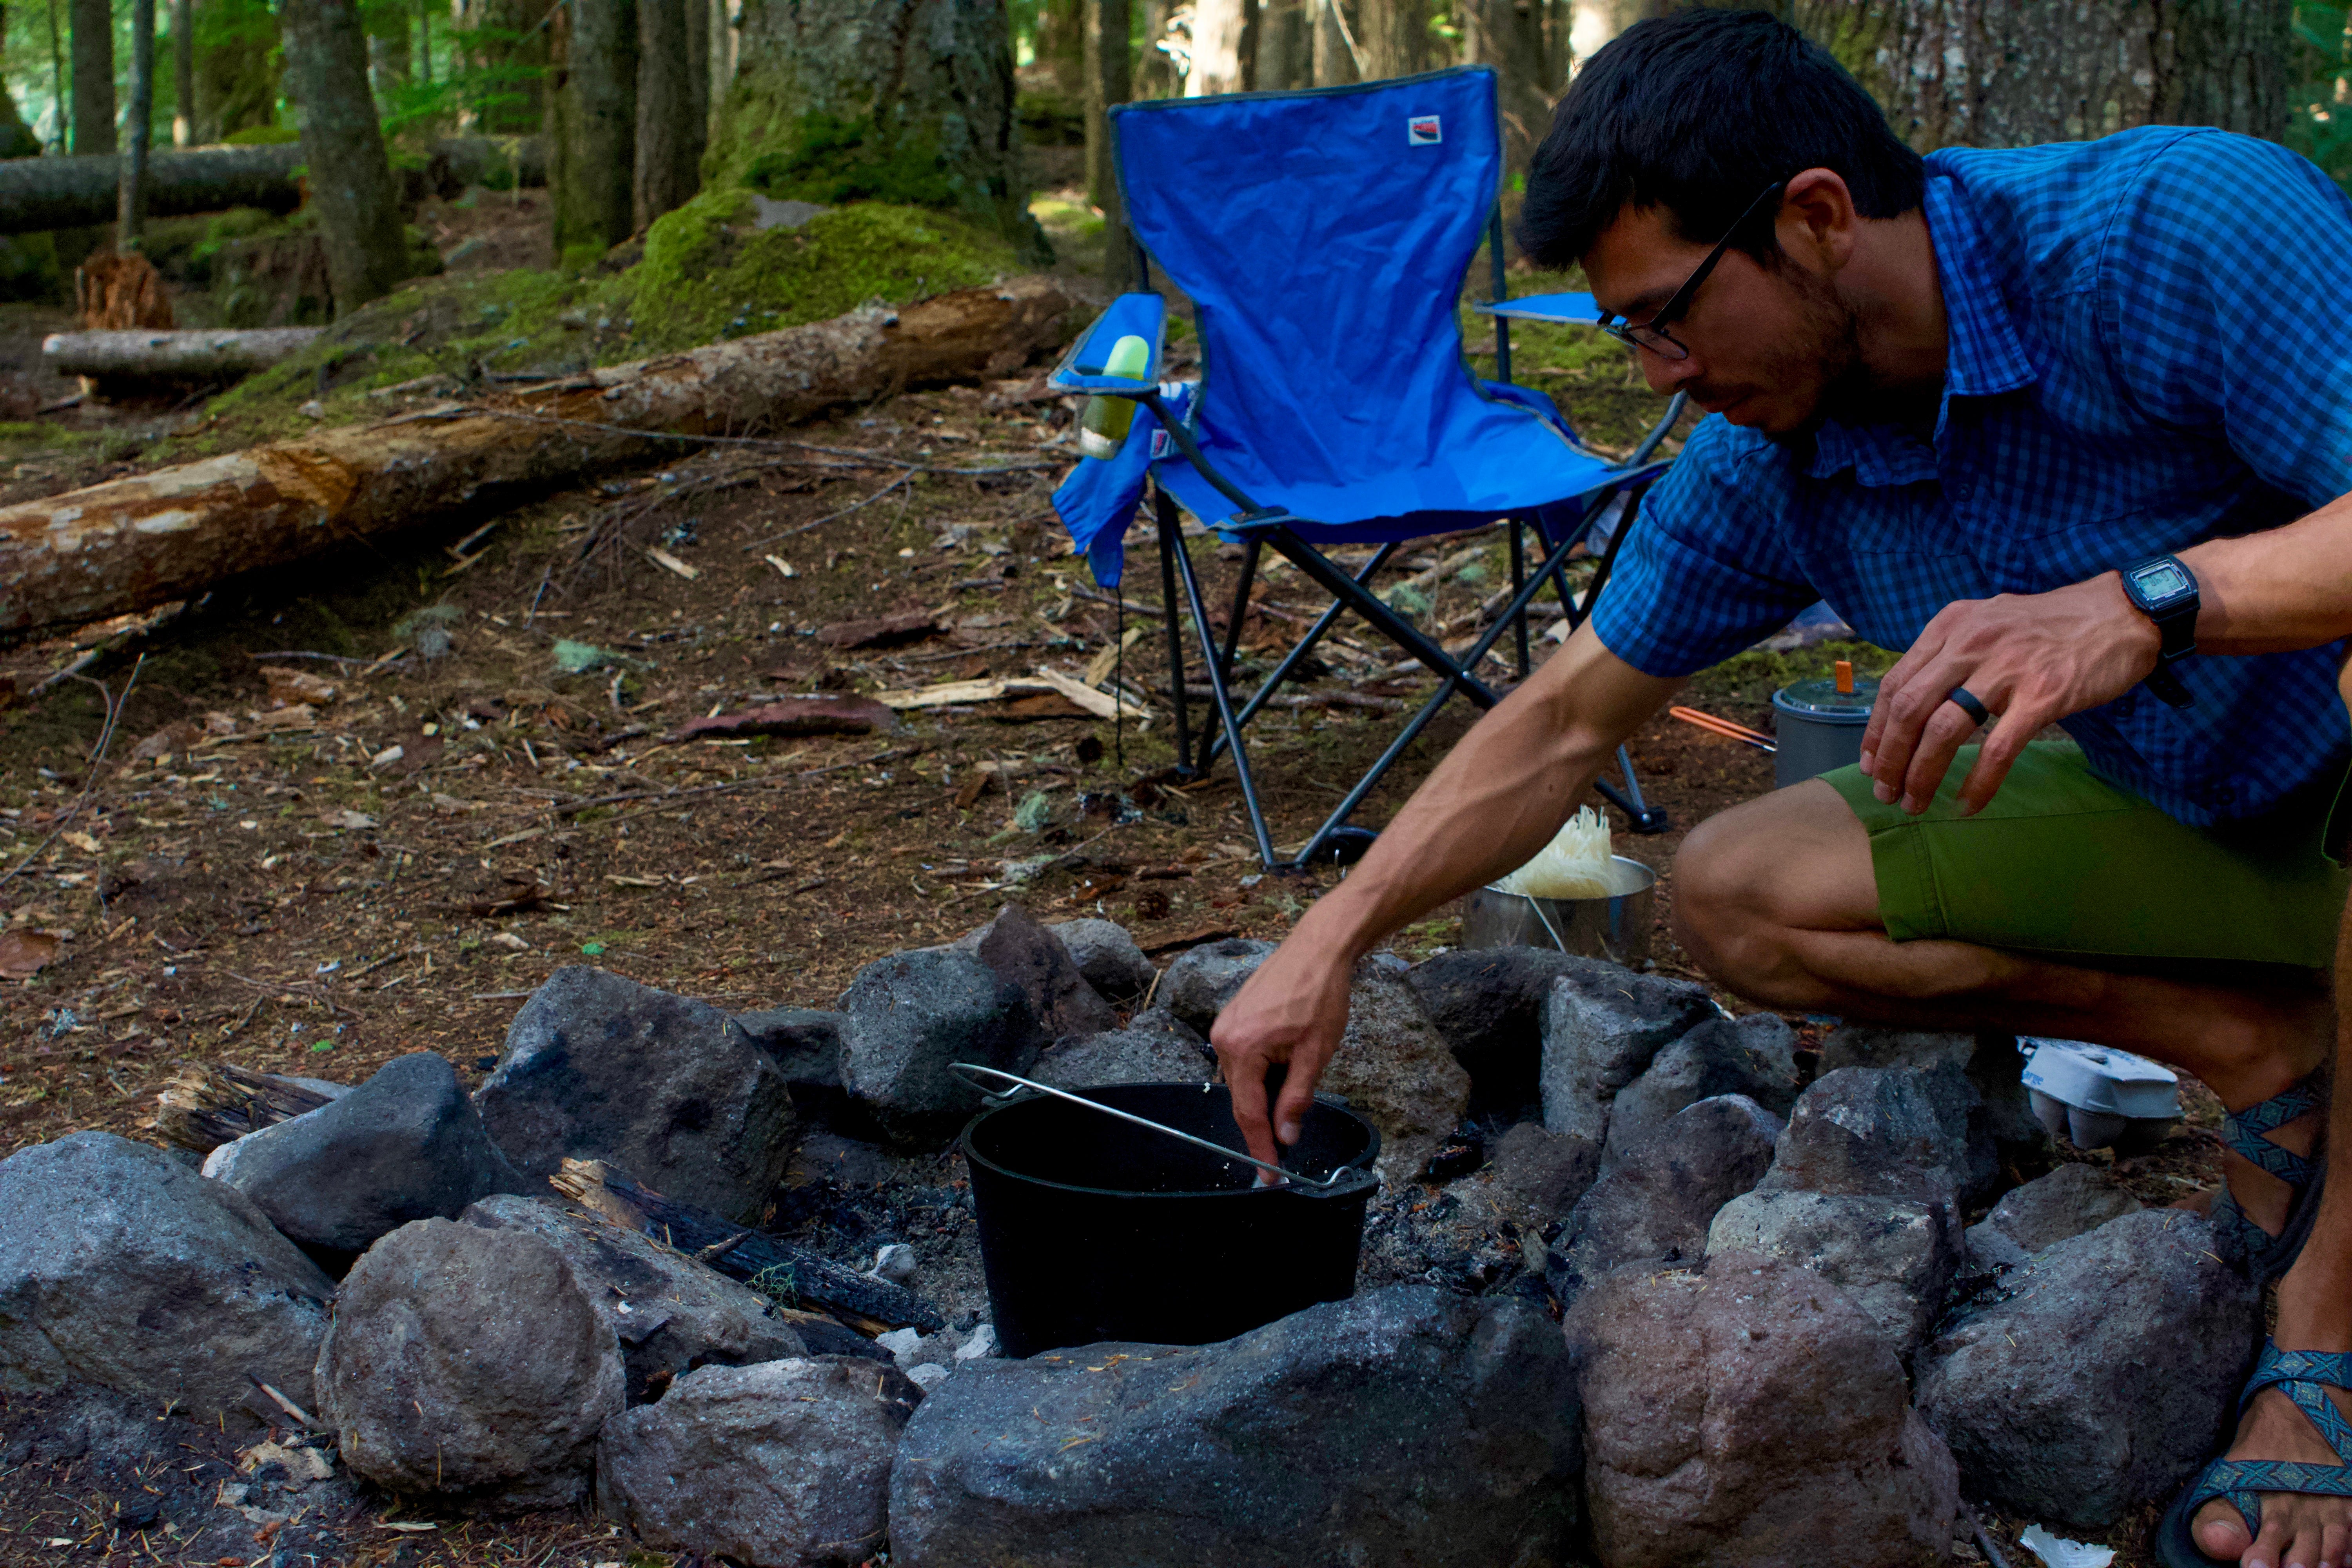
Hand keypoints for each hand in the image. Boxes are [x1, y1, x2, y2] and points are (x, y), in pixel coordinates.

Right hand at [1210, 934, 1357, 1172]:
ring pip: (1244, 1080)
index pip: (1248, 1113)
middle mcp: (1224, 1038)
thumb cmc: (1320, 995)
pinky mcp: (1234, 1017)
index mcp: (1242, 1048)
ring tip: (1297, 1089)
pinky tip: (1287, 1068)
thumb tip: (1284, 1136)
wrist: (1318, 947)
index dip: (1259, 1148)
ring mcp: (1226, 1025)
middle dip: (1266, 1121)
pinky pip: (1244, 1059)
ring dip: (1267, 1094)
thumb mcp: (1315, 1053)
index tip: (1269, 1177)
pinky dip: (1263, 1074)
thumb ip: (1296, 1098)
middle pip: (1243, 1097)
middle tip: (1289, 1145)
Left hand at [1856, 572, 2164, 815]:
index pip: (1896, 683)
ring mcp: (2007, 668)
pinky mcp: (2043, 694)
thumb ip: (1950, 656)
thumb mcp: (1987, 623)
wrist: (2121, 614)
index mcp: (1951, 625)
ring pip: (1943, 730)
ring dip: (1922, 774)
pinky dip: (1977, 783)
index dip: (1877, 729)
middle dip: (1891, 758)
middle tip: (1885, 791)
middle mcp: (1971, 642)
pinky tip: (1966, 804)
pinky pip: (1997, 749)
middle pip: (1910, 709)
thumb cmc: (2051, 626)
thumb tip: (1914, 706)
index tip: (1871, 762)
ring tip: (1915, 802)